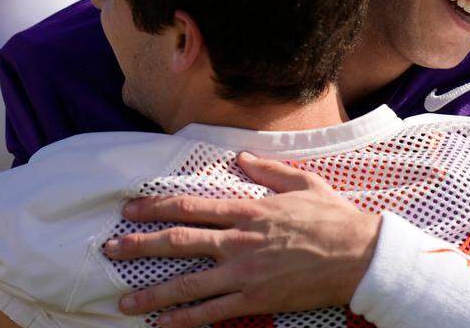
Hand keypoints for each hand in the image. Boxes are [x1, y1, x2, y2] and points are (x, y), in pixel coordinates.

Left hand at [102, 152, 381, 327]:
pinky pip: (211, 312)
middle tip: (109, 249)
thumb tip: (239, 157)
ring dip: (151, 292)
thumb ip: (267, 170)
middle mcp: (239, 240)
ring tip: (122, 301)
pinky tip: (161, 326)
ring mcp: (244, 273)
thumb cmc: (335, 218)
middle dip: (139, 245)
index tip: (129, 208)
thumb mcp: (303, 182)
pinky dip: (183, 320)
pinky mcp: (255, 300)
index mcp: (248, 210)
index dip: (155, 206)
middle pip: (178, 241)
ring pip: (187, 283)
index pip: (191, 205)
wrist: (360, 256)